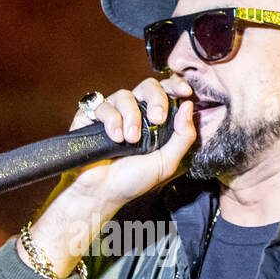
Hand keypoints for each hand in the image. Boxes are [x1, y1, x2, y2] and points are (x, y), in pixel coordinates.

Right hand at [20, 75, 198, 275]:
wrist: (102, 193)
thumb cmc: (133, 181)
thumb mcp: (166, 162)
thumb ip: (183, 136)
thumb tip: (188, 105)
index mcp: (154, 121)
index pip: (166, 92)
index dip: (176, 85)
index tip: (185, 92)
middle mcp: (135, 112)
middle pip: (148, 85)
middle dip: (156, 98)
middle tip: (158, 119)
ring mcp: (113, 113)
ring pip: (125, 95)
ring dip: (132, 117)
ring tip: (131, 140)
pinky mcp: (91, 116)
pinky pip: (103, 105)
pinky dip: (111, 121)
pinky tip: (114, 138)